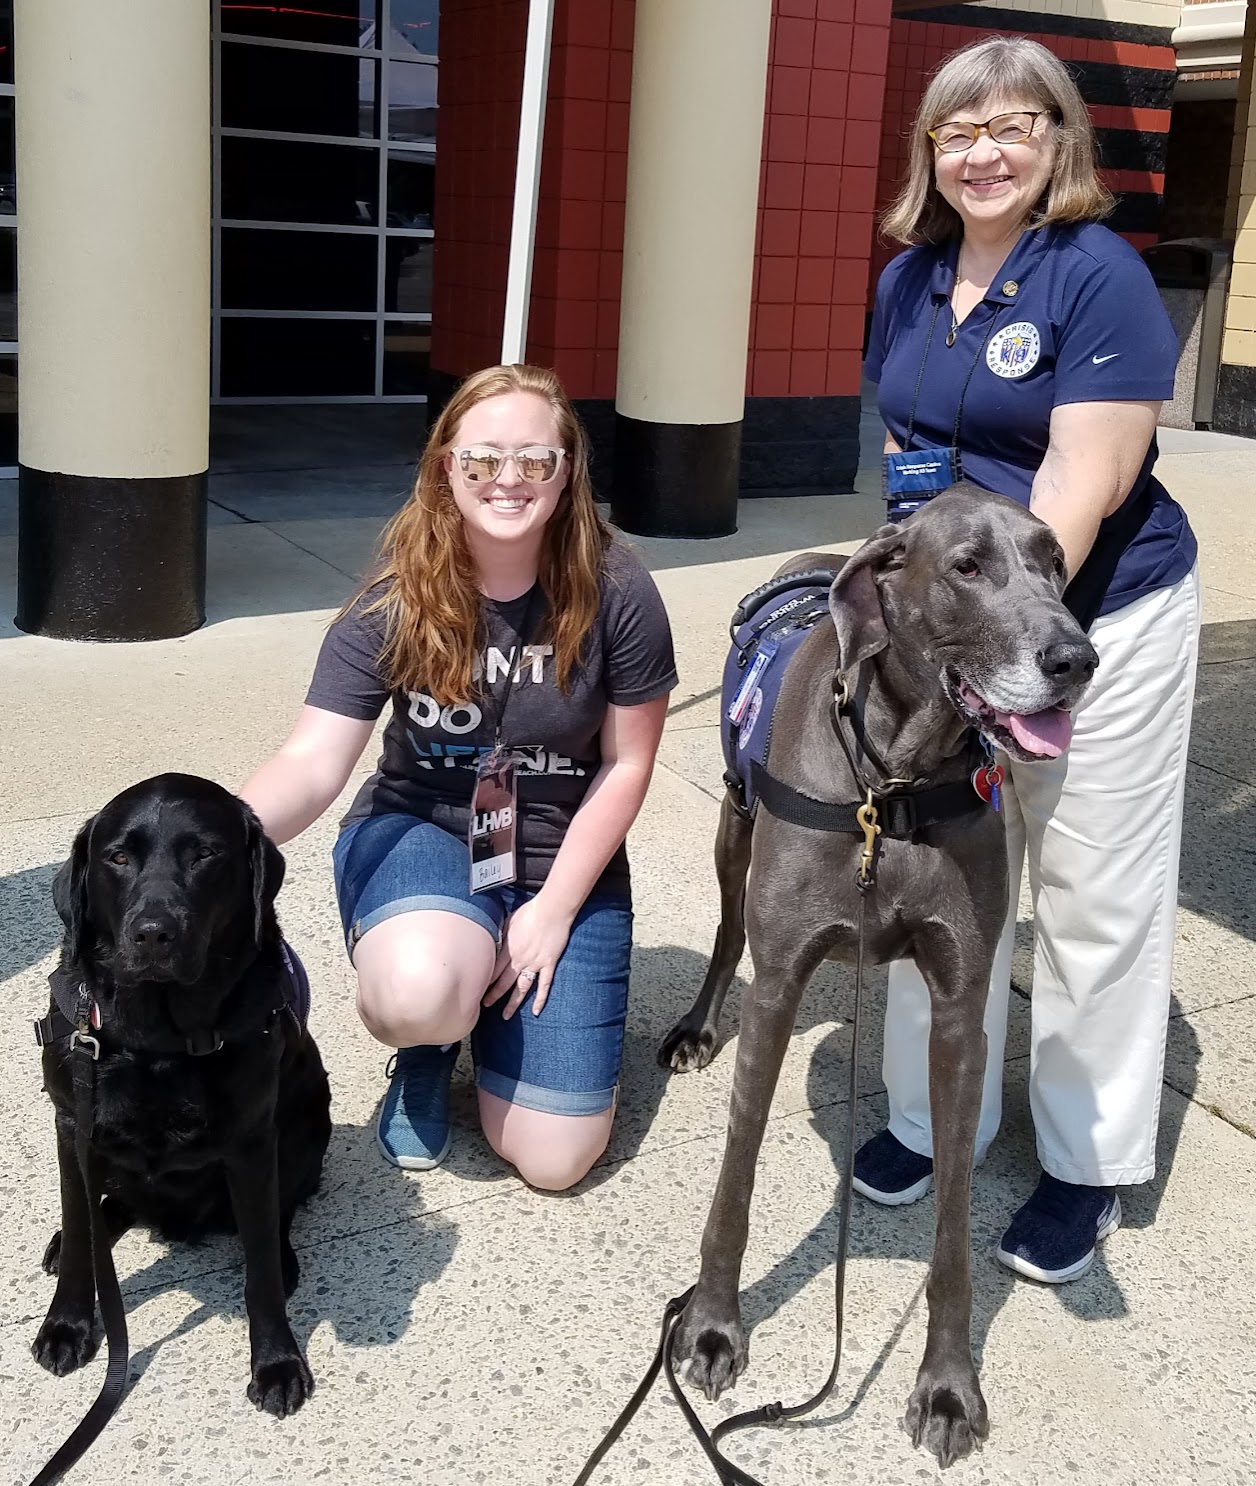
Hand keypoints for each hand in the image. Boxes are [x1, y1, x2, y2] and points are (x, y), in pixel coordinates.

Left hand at [483, 895, 575, 1018]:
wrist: (552, 910)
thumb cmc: (530, 911)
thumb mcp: (509, 921)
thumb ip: (501, 934)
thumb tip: (492, 939)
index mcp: (508, 949)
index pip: (493, 971)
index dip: (484, 981)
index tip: (476, 989)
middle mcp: (520, 960)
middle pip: (503, 983)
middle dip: (493, 995)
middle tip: (484, 1006)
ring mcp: (535, 964)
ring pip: (521, 988)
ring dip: (513, 1003)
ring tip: (506, 1016)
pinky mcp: (549, 964)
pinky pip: (544, 985)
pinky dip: (540, 999)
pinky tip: (536, 1011)